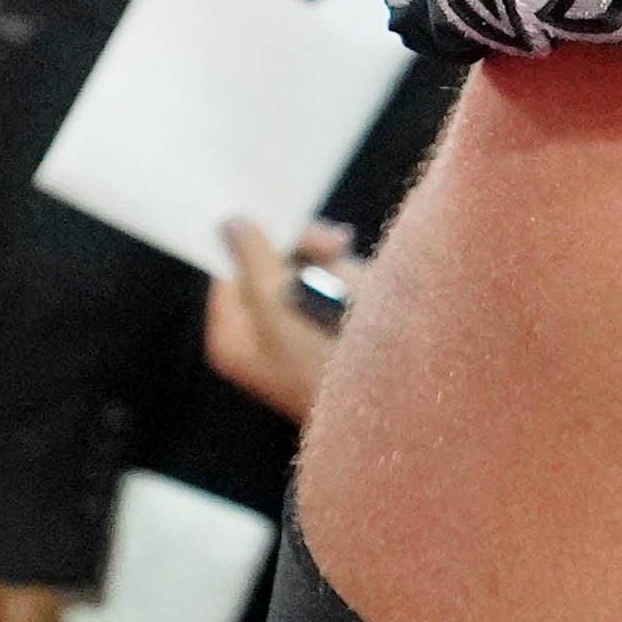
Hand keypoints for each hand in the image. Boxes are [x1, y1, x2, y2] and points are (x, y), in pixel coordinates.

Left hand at [205, 218, 359, 422]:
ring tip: (358, 279)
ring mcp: (299, 328)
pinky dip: (351, 277)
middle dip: (302, 251)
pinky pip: (335, 283)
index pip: (229, 269)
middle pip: (268, 265)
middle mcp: (261, 330)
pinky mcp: (333, 326)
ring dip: (334, 263)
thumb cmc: (324, 365)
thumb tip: (229, 223)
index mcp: (233, 334)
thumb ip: (252, 261)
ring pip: (307, 269)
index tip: (276, 214)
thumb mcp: (277, 306)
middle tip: (335, 245)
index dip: (252, 241)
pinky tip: (366, 286)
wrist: (391, 406)